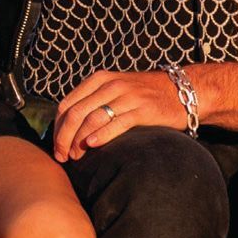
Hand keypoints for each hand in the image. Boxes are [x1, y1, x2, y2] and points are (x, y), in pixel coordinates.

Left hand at [52, 67, 190, 162]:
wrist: (181, 90)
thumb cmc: (143, 96)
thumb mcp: (115, 91)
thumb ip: (93, 103)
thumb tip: (68, 130)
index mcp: (98, 80)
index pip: (67, 104)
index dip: (57, 128)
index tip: (56, 147)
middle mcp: (110, 85)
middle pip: (76, 113)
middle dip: (64, 137)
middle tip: (62, 157)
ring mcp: (127, 96)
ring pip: (93, 118)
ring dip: (79, 140)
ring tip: (76, 157)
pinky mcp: (143, 109)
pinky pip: (117, 122)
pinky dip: (102, 134)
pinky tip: (92, 145)